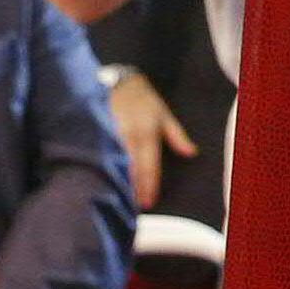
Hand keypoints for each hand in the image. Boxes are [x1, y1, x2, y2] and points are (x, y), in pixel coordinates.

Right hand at [107, 69, 197, 208]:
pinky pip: (101, 153)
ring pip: (114, 162)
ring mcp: (111, 133)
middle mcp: (128, 135)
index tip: (148, 202)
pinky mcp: (98, 130)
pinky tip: (102, 179)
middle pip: (131, 168)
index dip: (148, 185)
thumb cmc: (144, 100)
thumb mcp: (164, 114)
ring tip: (119, 198)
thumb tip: (191, 153)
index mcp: (146, 133)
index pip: (148, 165)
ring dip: (118, 180)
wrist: (119, 81)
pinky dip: (103, 167)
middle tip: (134, 207)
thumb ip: (177, 136)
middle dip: (133, 188)